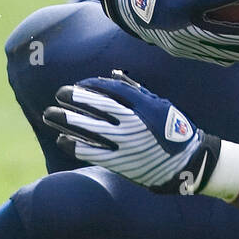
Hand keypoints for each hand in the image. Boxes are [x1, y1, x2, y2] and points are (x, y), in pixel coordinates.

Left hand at [43, 71, 220, 193]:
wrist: (188, 163)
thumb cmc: (173, 131)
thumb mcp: (160, 105)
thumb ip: (135, 90)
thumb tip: (112, 75)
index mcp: (144, 106)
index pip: (111, 90)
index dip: (91, 85)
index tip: (78, 85)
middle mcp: (134, 123)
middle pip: (97, 107)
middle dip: (75, 99)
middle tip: (59, 94)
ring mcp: (126, 144)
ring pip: (90, 130)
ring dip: (67, 121)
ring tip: (50, 114)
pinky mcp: (122, 163)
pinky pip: (93, 153)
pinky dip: (76, 146)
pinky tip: (62, 139)